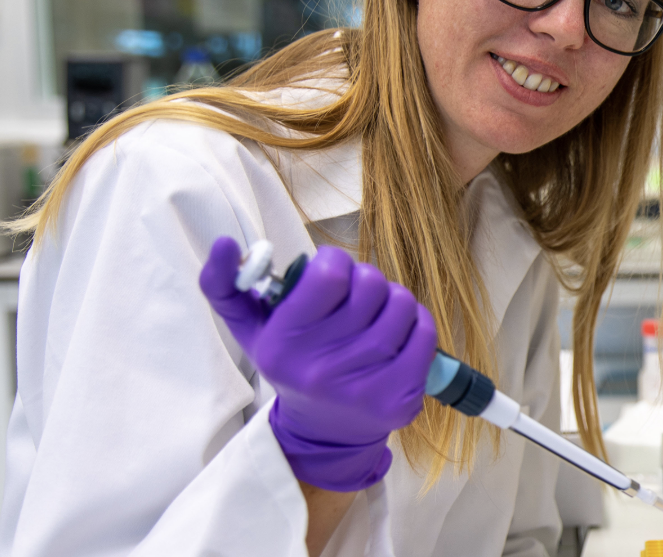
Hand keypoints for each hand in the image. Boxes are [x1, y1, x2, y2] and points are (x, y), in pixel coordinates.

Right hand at [200, 238, 437, 490]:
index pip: (330, 273)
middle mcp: (321, 369)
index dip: (335, 262)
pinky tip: (395, 335)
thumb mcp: (250, 328)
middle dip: (365, 280)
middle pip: (370, 285)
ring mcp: (364, 388)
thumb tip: (223, 244)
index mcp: (284, 344)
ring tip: (374, 315)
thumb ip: (225, 284)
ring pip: (400, 304)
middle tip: (354, 297)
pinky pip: (424, 333)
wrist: (322, 433)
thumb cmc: (290, 363)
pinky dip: (415, 323)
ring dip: (391, 299)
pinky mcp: (400, 400)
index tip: (330, 273)